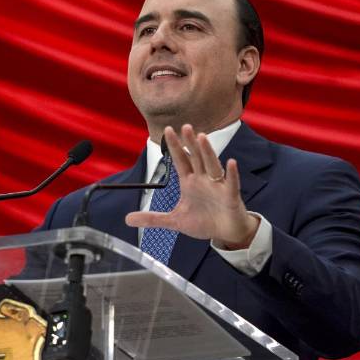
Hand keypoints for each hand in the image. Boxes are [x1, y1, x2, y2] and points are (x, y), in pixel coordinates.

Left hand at [124, 125, 259, 248]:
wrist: (225, 233)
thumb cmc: (204, 222)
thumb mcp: (174, 221)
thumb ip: (152, 218)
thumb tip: (127, 219)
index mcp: (190, 182)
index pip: (181, 160)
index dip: (175, 146)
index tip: (168, 130)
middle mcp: (203, 180)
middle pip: (196, 157)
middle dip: (190, 143)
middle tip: (185, 126)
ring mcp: (218, 187)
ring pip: (212, 165)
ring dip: (207, 152)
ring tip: (202, 138)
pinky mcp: (231, 196)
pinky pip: (232, 183)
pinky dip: (232, 174)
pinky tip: (230, 163)